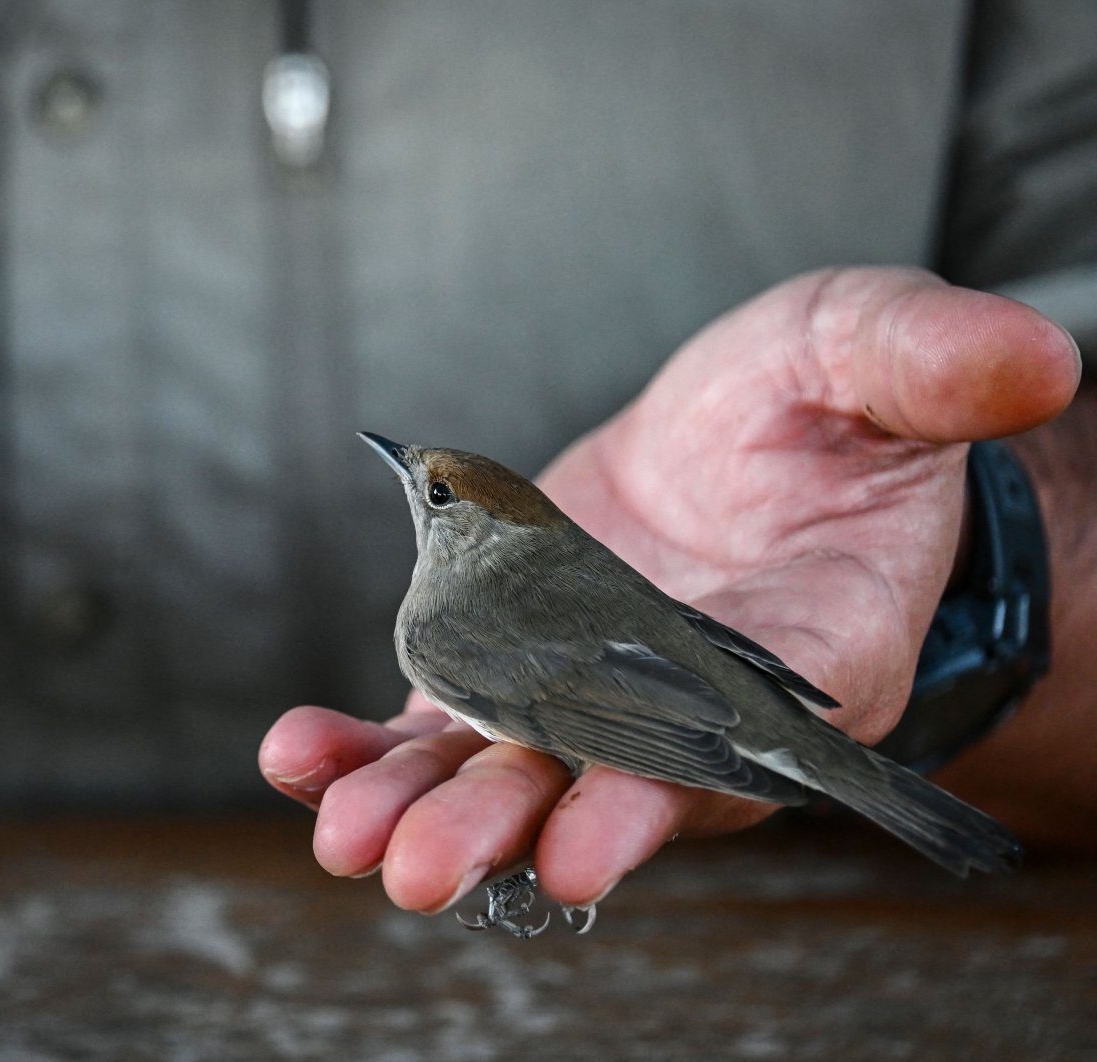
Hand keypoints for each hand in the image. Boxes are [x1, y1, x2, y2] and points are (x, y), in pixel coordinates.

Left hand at [261, 267, 1078, 914]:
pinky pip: (435, 729)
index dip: (663, 792)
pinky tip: (304, 753)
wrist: (747, 451)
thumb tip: (1033, 352)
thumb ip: (927, 360)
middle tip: (426, 870)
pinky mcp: (510, 674)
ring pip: (502, 773)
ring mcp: (586, 698)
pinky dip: (370, 747)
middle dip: (509, 827)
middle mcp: (685, 705)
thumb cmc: (827, 419)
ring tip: (345, 838)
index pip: (737, 739)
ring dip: (422, 812)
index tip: (590, 843)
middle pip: (597, 783)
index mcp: (801, 651)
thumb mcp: (869, 356)